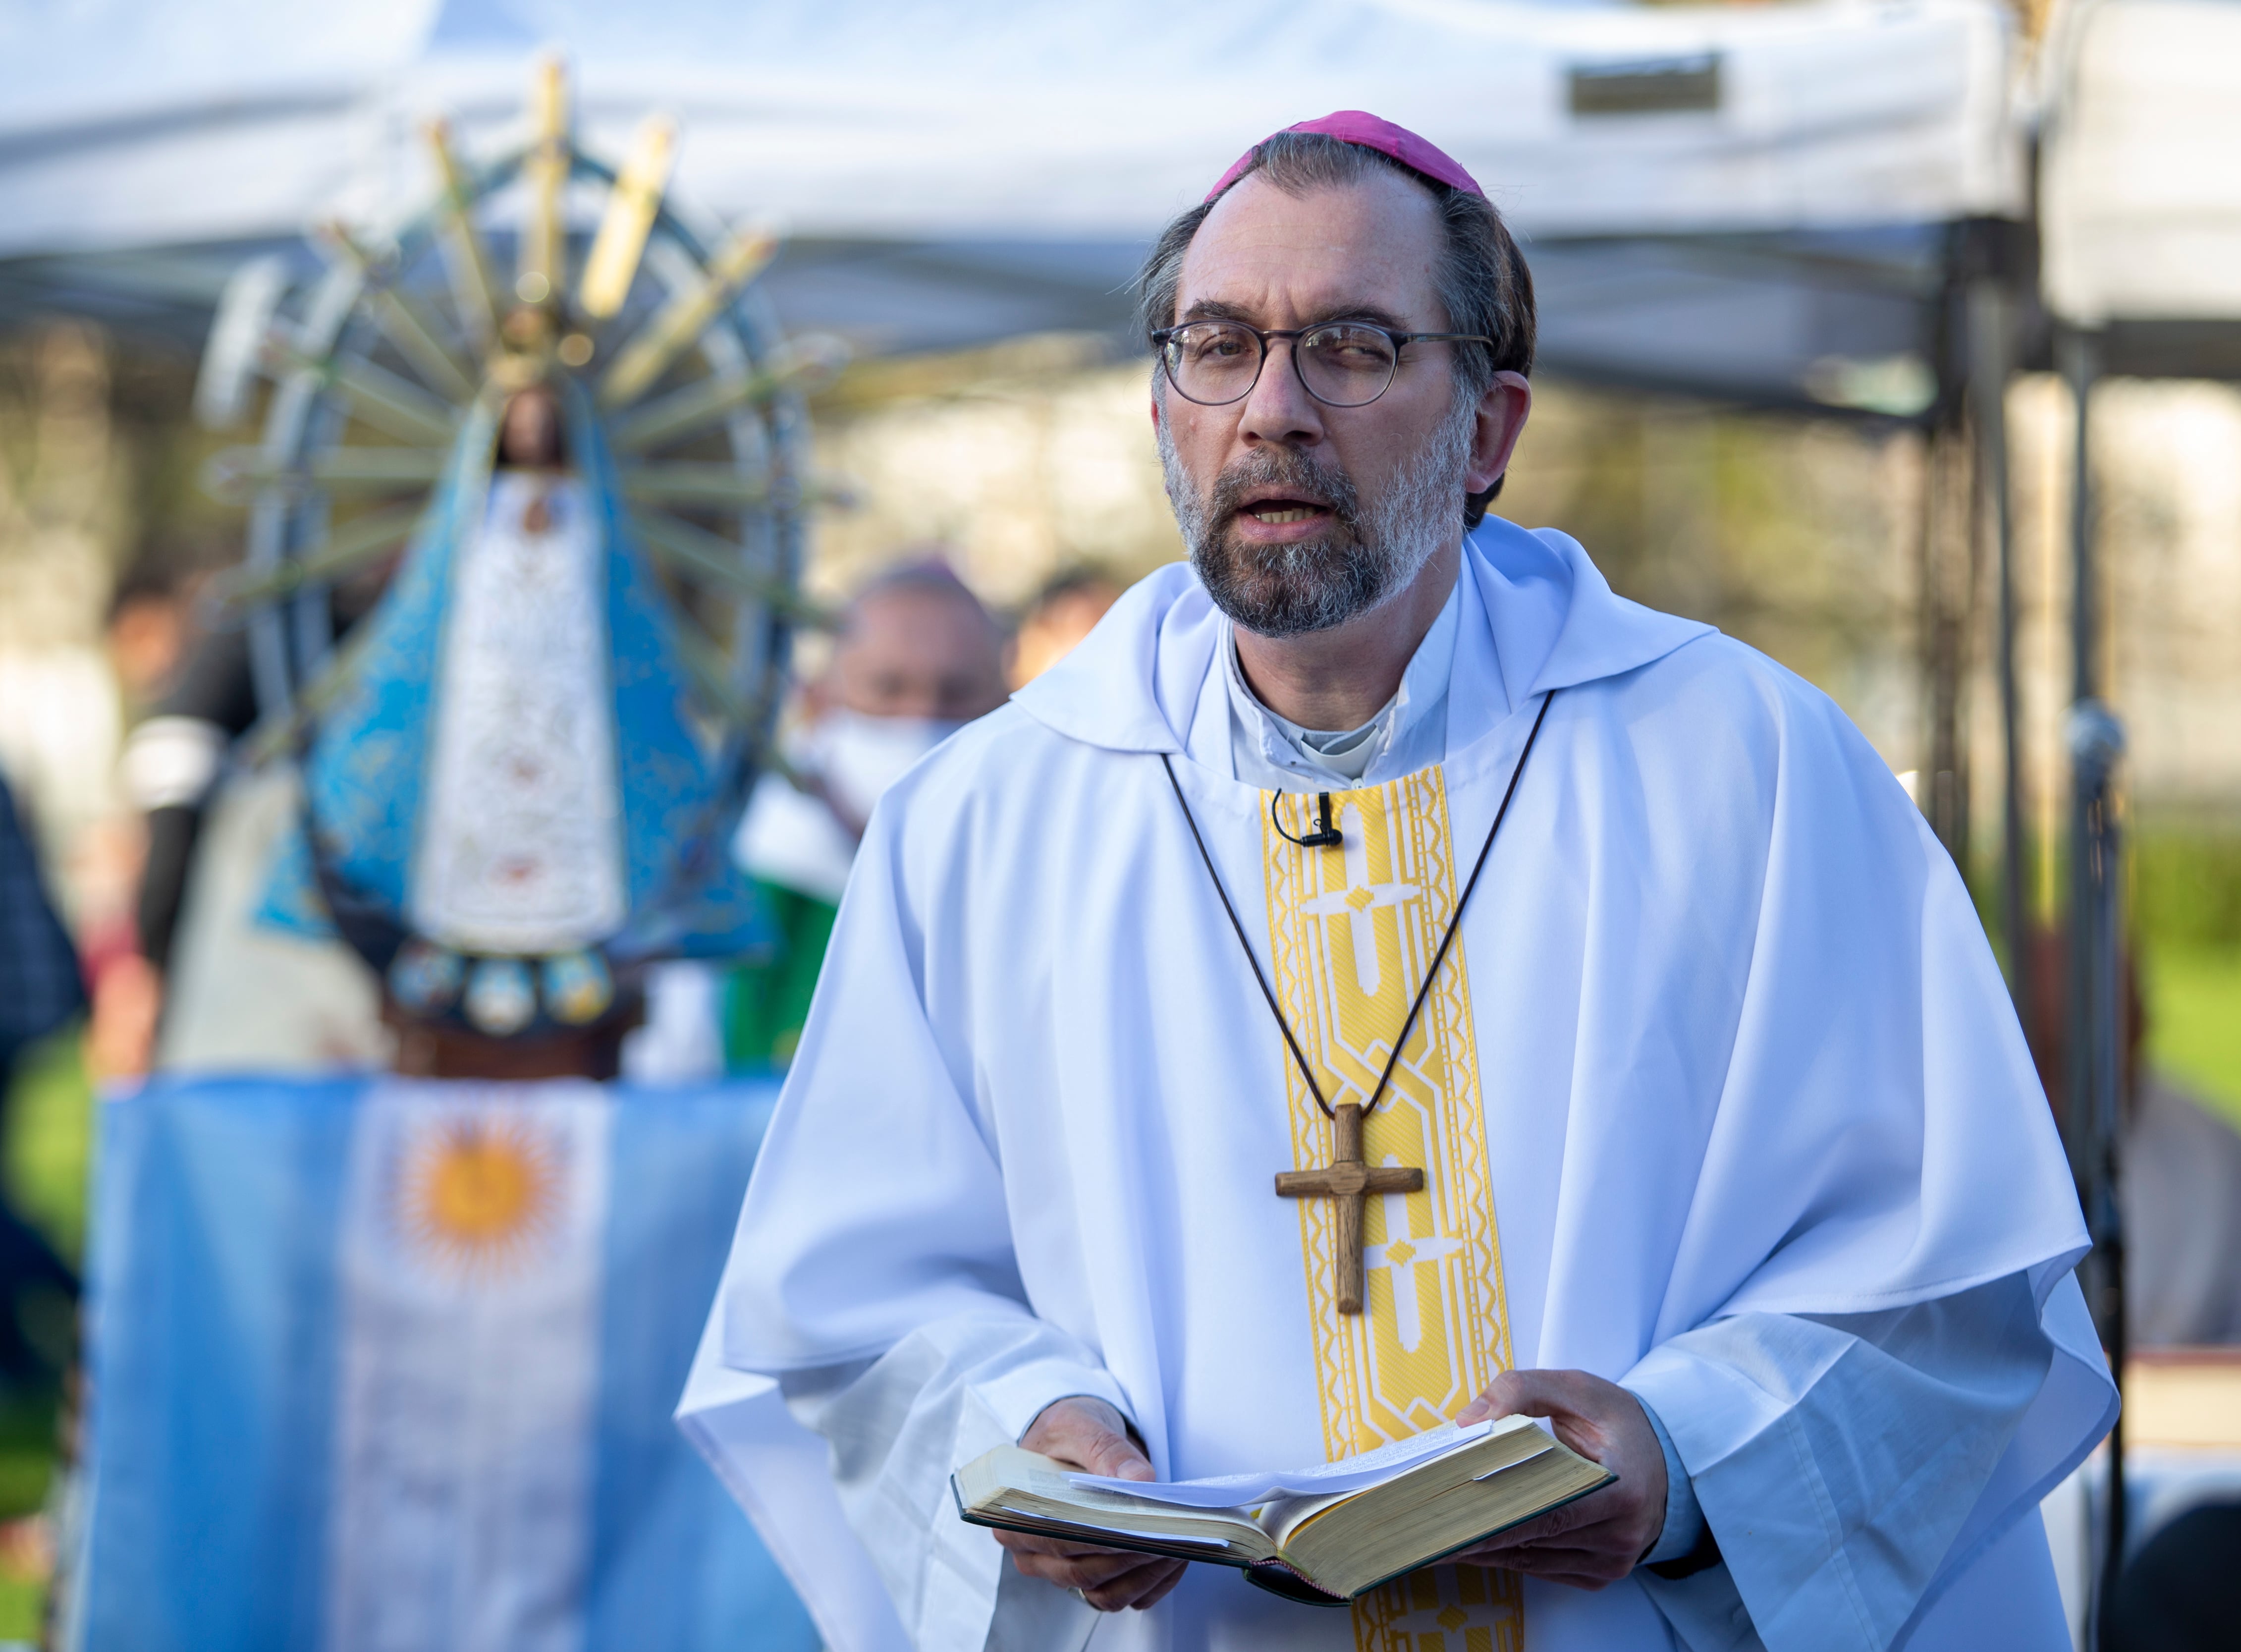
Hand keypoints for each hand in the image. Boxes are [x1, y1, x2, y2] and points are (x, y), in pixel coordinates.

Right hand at [996, 1397, 1188, 1611]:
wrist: (1077, 1440)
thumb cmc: (1068, 1433)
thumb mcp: (1080, 1426)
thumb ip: (1106, 1450)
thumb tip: (1139, 1478)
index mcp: (1015, 1518)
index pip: (1055, 1542)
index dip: (1097, 1540)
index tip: (1134, 1526)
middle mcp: (1034, 1555)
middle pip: (1083, 1573)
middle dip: (1129, 1556)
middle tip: (1168, 1534)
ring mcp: (1065, 1572)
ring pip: (1107, 1594)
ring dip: (1145, 1575)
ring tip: (1177, 1545)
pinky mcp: (1095, 1580)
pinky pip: (1127, 1597)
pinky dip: (1154, 1584)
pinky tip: (1176, 1559)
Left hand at [1449, 1369, 1666, 1589]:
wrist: (1663, 1458)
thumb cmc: (1616, 1422)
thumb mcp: (1576, 1389)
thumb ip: (1522, 1390)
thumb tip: (1469, 1421)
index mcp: (1623, 1491)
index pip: (1546, 1510)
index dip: (1493, 1513)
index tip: (1445, 1512)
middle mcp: (1622, 1536)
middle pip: (1533, 1537)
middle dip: (1476, 1530)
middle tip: (1424, 1526)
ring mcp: (1613, 1562)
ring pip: (1532, 1559)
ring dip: (1484, 1547)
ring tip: (1433, 1533)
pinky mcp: (1600, 1574)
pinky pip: (1542, 1568)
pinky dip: (1506, 1553)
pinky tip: (1470, 1541)